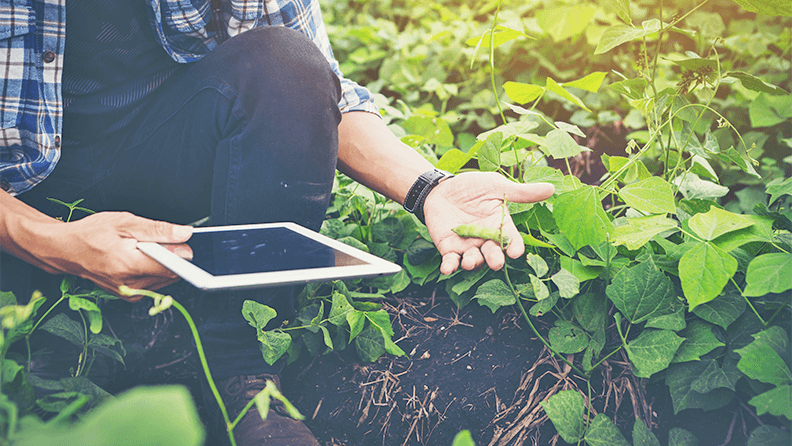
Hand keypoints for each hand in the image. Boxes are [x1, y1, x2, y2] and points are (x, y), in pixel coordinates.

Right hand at [43, 212, 192, 300]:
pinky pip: (154, 283)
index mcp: (128, 264)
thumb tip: (185, 234)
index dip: (183, 254)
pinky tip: (141, 258)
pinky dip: (154, 270)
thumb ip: (158, 230)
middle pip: (170, 273)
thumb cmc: (90, 233)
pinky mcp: (129, 296)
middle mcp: (129, 284)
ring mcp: (128, 292)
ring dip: (163, 263)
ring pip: (164, 279)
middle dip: (173, 256)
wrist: (65, 250)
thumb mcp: (125, 222)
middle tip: (160, 241)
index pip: (170, 266)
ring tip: (145, 248)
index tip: (188, 243)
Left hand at [422, 172, 553, 274]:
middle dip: (495, 259)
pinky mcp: (449, 248)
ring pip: (473, 260)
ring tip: (470, 261)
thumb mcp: (495, 186)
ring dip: (473, 263)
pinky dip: (449, 266)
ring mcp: (467, 245)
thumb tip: (552, 188)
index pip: (510, 239)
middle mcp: (485, 239)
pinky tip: (447, 268)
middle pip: (493, 253)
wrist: (441, 189)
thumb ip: (520, 192)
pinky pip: (450, 261)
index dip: (514, 246)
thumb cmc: (471, 187)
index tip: (516, 252)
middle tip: (497, 263)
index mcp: (500, 225)